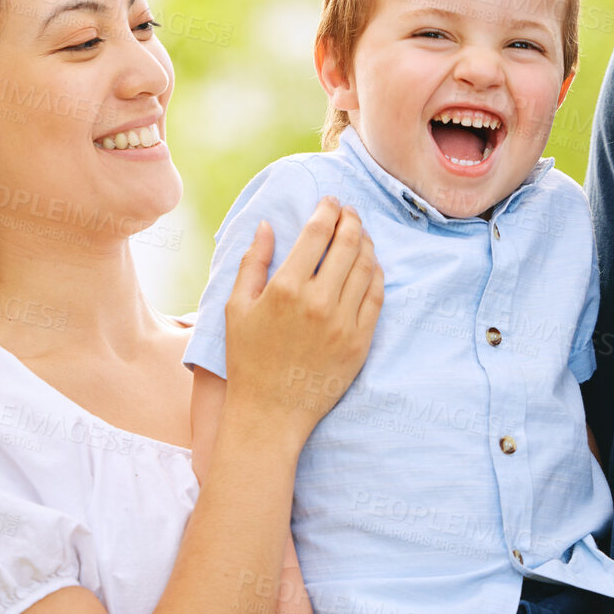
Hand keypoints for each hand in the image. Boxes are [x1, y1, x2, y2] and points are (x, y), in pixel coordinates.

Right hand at [222, 196, 382, 444]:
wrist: (271, 412)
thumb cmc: (248, 359)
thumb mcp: (236, 308)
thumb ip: (253, 263)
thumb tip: (266, 225)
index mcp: (286, 289)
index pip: (317, 234)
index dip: (327, 211)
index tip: (330, 201)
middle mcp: (319, 302)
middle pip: (348, 244)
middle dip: (351, 219)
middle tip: (349, 211)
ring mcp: (344, 322)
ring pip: (367, 267)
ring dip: (366, 242)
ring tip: (360, 233)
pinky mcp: (360, 341)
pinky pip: (377, 296)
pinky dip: (376, 273)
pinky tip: (370, 264)